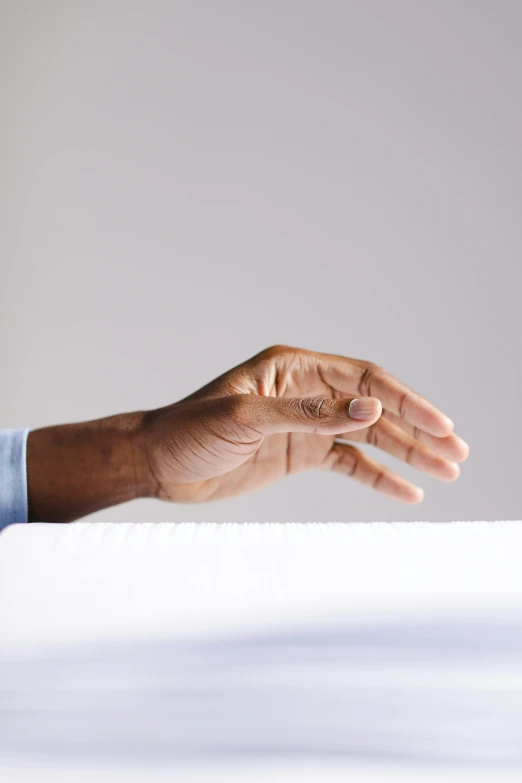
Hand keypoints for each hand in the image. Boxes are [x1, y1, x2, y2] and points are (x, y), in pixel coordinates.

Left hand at [136, 345, 468, 504]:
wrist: (157, 463)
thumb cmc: (190, 430)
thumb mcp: (247, 419)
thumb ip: (309, 415)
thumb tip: (371, 412)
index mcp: (294, 369)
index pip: (364, 380)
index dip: (405, 401)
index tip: (440, 425)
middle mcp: (306, 392)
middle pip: (374, 408)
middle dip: (416, 429)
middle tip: (456, 452)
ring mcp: (305, 424)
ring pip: (367, 436)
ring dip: (406, 452)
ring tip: (446, 469)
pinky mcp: (298, 453)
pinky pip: (347, 463)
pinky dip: (377, 476)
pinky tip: (406, 490)